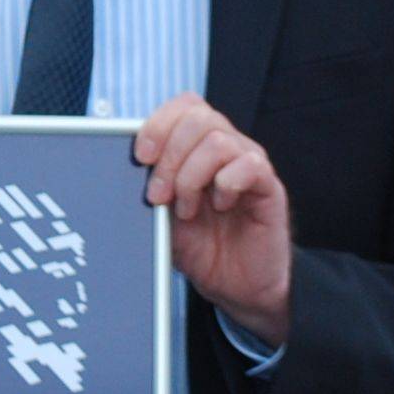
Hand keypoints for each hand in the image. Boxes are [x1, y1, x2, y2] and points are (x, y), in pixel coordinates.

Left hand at [134, 92, 292, 345]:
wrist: (236, 287)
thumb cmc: (201, 247)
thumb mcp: (162, 215)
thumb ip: (150, 186)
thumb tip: (125, 167)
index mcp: (198, 147)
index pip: (185, 106)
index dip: (159, 124)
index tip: (141, 157)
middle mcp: (226, 148)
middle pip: (199, 117)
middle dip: (169, 157)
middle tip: (159, 196)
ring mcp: (249, 165)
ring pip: (218, 141)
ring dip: (192, 177)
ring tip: (187, 210)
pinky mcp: (269, 187)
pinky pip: (249, 165)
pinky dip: (226, 186)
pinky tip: (220, 207)